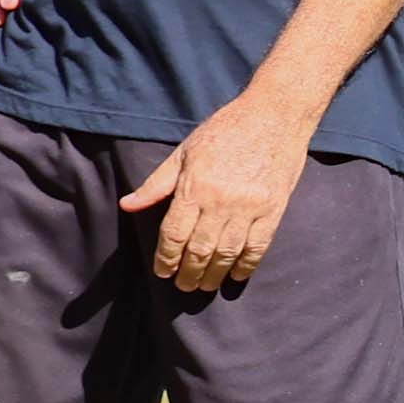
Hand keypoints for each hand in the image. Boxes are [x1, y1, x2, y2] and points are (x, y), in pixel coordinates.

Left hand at [125, 99, 316, 293]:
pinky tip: (236, 276)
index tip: (162, 271)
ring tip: (204, 286)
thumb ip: (156, 184)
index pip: (174, 234)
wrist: (275, 115)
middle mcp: (222, 202)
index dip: (166, 258)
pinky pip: (259, 246)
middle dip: (188, 272)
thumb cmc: (225, 130)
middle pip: (200, 249)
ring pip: (228, 253)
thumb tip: (128, 205)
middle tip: (182, 286)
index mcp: (195, 188)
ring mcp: (251, 207)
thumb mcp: (184, 152)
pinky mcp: (274, 209)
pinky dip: (247, 265)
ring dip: (214, 274)